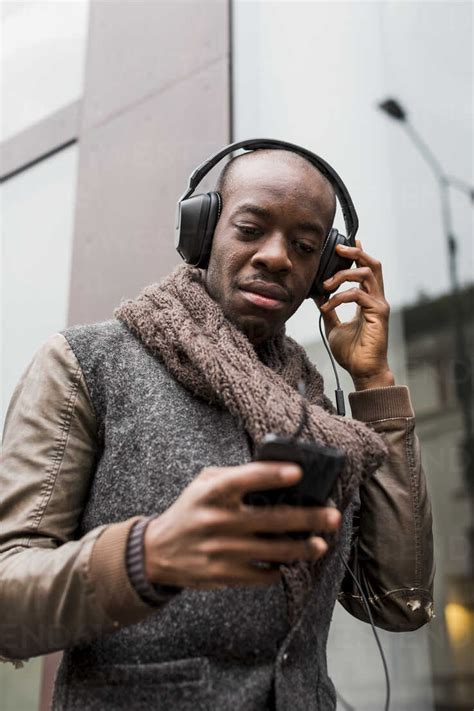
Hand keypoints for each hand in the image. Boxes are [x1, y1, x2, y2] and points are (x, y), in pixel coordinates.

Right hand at [144, 462, 340, 588]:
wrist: (157, 552)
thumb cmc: (190, 510)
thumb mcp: (203, 484)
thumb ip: (235, 475)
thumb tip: (278, 473)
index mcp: (211, 492)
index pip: (245, 479)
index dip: (272, 475)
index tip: (298, 472)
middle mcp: (217, 521)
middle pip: (272, 519)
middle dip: (308, 518)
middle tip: (332, 516)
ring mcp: (221, 551)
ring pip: (274, 551)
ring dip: (303, 548)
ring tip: (322, 543)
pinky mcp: (224, 576)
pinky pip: (262, 574)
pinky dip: (280, 568)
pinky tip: (291, 561)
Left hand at [315, 240, 394, 390]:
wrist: (362, 370)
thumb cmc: (352, 351)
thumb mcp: (334, 325)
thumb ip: (329, 308)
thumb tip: (317, 295)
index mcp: (368, 299)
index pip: (367, 269)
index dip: (359, 253)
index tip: (346, 242)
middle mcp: (377, 299)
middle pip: (372, 264)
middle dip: (355, 252)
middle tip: (338, 249)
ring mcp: (379, 305)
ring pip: (367, 274)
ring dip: (343, 274)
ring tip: (326, 284)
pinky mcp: (378, 314)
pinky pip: (358, 295)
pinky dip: (339, 297)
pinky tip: (327, 306)